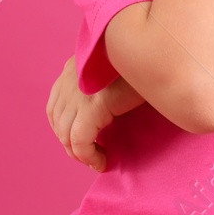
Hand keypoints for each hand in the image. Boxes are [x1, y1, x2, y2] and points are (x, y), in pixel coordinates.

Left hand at [46, 56, 145, 172]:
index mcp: (73, 67)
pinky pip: (80, 141)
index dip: (66, 130)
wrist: (158, 53)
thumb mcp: (116, 68)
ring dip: (80, 154)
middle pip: (58, 122)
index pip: (56, 106)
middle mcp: (69, 77)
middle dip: (72, 145)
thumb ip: (101, 82)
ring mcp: (78, 92)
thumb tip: (102, 108)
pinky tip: (103, 161)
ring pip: (66, 135)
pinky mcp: (92, 106)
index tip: (85, 142)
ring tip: (98, 160)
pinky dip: (89, 156)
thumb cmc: (145, 60)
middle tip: (92, 157)